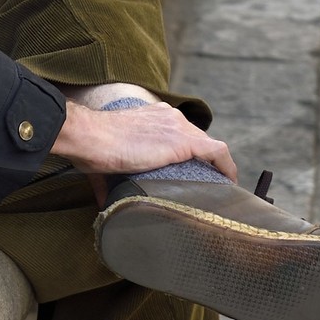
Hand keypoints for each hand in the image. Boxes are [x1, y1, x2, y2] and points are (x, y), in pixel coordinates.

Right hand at [52, 100, 236, 185]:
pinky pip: (216, 151)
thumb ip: (109, 182)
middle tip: (206, 184)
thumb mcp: (105, 162)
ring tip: (219, 187)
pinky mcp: (183, 141)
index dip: (189, 153)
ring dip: (216, 166)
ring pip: (209, 146)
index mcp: (152, 116)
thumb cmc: (91, 147)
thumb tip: (104, 203)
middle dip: (204, 162)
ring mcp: (177, 127)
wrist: (89, 137)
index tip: (192, 171)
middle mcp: (169, 117)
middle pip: (197, 139)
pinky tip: (229, 181)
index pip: (180, 132)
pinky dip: (226, 166)